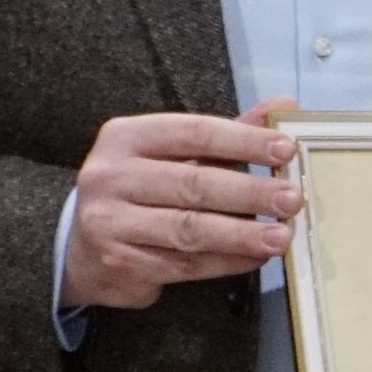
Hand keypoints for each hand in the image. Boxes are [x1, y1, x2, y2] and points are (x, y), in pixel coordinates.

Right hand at [62, 102, 304, 308]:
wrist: (80, 247)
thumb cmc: (141, 190)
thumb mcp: (175, 154)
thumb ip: (229, 133)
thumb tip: (286, 107)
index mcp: (126, 136)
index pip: (194, 132)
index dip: (243, 140)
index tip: (286, 150)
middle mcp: (110, 176)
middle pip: (193, 184)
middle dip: (249, 193)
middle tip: (292, 199)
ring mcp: (110, 222)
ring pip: (189, 230)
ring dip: (242, 234)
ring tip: (281, 237)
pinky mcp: (120, 263)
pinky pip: (185, 265)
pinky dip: (226, 262)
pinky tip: (255, 258)